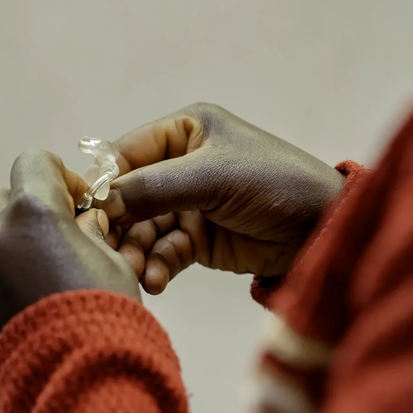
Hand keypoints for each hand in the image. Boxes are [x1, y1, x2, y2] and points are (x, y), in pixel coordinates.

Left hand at [0, 150, 139, 345]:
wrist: (78, 373)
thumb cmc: (104, 309)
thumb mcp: (113, 257)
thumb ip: (91, 229)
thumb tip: (83, 222)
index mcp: (33, 210)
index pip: (34, 161)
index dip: (60, 176)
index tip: (80, 203)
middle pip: (5, 196)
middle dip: (33, 207)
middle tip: (66, 233)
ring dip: (20, 239)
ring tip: (54, 269)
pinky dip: (12, 270)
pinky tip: (41, 295)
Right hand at [98, 103, 343, 293]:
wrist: (324, 228)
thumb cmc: (275, 184)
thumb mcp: (212, 177)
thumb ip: (154, 187)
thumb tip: (100, 200)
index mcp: (186, 131)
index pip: (126, 154)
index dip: (105, 183)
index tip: (88, 214)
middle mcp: (182, 164)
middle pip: (129, 196)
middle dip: (118, 226)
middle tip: (108, 253)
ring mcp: (189, 203)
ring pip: (143, 228)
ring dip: (135, 252)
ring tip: (135, 274)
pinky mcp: (198, 238)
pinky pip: (163, 251)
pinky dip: (157, 266)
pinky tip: (156, 282)